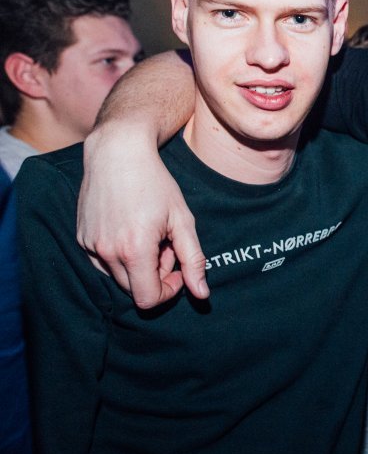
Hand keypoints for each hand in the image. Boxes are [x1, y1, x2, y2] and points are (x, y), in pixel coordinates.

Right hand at [77, 124, 207, 307]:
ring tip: (150, 235)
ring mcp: (90, 245)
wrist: (118, 154)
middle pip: (134, 290)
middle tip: (165, 245)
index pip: (148, 300)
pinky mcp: (81, 238)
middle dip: (155, 275)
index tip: (178, 269)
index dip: (168, 291)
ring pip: (118, 277)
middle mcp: (106, 252)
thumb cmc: (155, 184)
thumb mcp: (182, 220)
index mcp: (134, 250)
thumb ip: (194, 260)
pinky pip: (103, 263)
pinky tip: (130, 230)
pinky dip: (120, 256)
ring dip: (138, 266)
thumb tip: (202, 294)